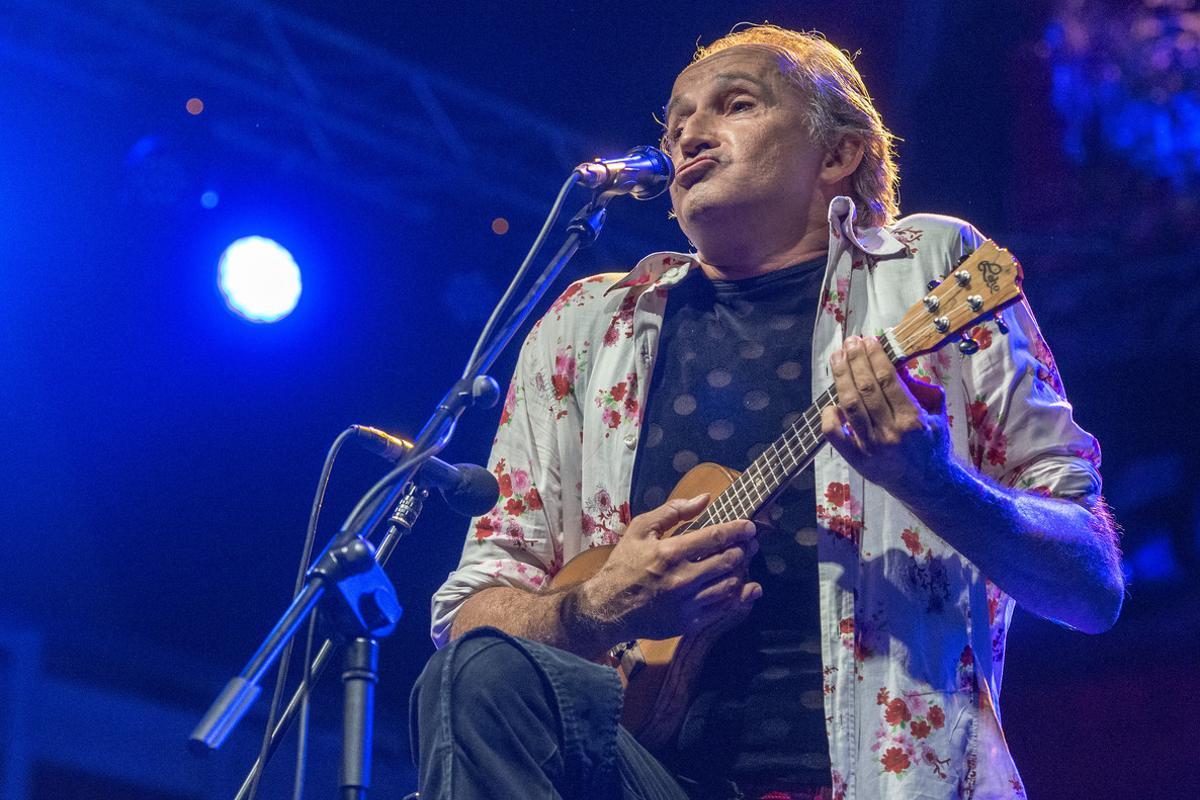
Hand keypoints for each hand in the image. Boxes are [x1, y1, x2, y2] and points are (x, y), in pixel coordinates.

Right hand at [578, 494, 761, 641]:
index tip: (750, 526)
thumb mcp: (640, 529)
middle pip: (727, 561)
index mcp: (670, 552)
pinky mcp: (689, 622)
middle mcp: (682, 578)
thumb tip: (704, 499)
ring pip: (729, 585)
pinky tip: (747, 588)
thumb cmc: (624, 565)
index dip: (736, 530)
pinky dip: (739, 597)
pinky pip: (722, 609)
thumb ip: (672, 511)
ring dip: (742, 571)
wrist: (609, 607)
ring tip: (745, 561)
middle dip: (744, 549)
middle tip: (752, 543)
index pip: (714, 538)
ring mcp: (687, 603)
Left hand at [819, 336, 953, 498]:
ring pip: (849, 405)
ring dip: (841, 377)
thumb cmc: (932, 443)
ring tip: (837, 357)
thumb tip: (894, 361)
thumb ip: (918, 385)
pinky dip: (829, 415)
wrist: (928, 484)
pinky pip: (834, 435)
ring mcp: (871, 447)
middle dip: (855, 360)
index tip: (868, 340)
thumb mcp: (935, 410)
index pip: (887, 379)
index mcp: (912, 419)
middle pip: (866, 387)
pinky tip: (831, 399)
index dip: (874, 356)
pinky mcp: (857, 460)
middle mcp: (890, 433)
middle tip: (850, 342)